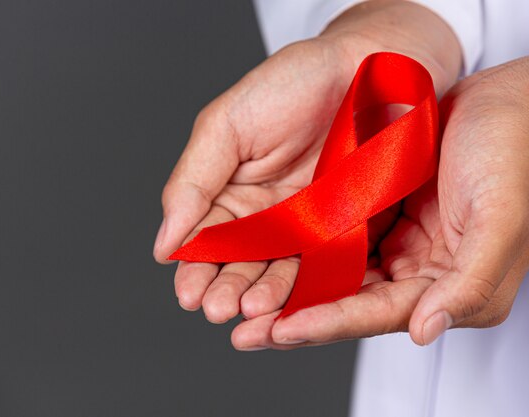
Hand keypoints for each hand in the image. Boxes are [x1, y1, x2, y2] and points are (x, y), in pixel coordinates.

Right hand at [153, 1, 459, 323]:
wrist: (365, 68)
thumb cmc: (291, 84)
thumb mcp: (225, 125)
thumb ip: (192, 182)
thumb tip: (164, 242)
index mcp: (227, 193)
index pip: (203, 241)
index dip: (194, 269)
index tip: (189, 293)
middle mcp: (263, 217)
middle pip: (238, 264)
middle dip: (224, 289)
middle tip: (218, 308)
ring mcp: (304, 227)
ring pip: (278, 273)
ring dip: (261, 296)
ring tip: (248, 310)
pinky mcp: (343, 232)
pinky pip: (323, 268)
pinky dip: (307, 289)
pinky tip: (290, 305)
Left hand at [232, 54, 528, 349]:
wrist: (512, 103)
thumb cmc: (518, 153)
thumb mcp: (502, 217)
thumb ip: (470, 281)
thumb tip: (425, 331)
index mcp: (451, 286)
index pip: (376, 313)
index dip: (326, 323)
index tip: (278, 331)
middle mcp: (421, 275)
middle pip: (346, 304)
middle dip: (294, 318)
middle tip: (242, 330)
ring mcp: (400, 246)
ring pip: (335, 277)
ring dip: (290, 290)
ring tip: (241, 301)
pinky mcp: (384, 217)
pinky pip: (337, 241)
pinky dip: (303, 252)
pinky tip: (268, 256)